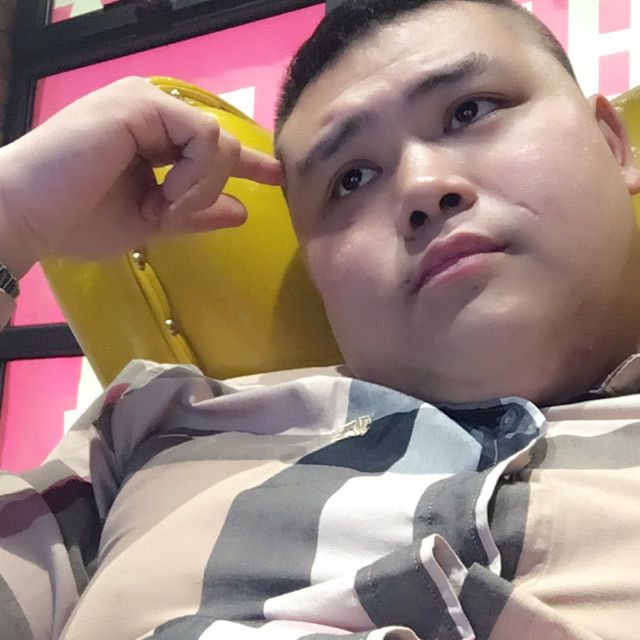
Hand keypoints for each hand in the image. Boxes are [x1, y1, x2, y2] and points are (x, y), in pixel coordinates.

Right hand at [0, 76, 282, 277]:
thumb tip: (242, 210)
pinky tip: (164, 194)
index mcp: (151, 134)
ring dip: (199, 186)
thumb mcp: (149, 220)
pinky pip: (202, 138)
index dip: (249, 162)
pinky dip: (193, 175)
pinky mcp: (140, 103)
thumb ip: (195, 213)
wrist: (25, 215)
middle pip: (222, 145)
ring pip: (217, 142)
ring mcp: (146, 102)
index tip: (276, 177)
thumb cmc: (76, 219)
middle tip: (171, 211)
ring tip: (161, 206)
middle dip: (211, 186)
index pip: (212, 145)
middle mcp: (153, 110)